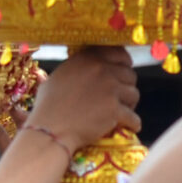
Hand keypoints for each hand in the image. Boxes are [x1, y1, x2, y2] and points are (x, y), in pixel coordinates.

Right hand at [26, 45, 142, 151]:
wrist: (50, 130)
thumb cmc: (47, 106)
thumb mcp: (58, 77)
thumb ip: (77, 68)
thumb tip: (87, 66)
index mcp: (87, 58)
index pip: (119, 53)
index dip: (124, 63)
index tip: (122, 72)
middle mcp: (101, 70)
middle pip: (130, 74)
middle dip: (126, 86)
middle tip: (120, 96)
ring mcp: (110, 89)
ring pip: (134, 94)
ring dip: (129, 103)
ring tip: (122, 111)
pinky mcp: (115, 110)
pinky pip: (133, 116)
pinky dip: (133, 123)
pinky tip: (130, 126)